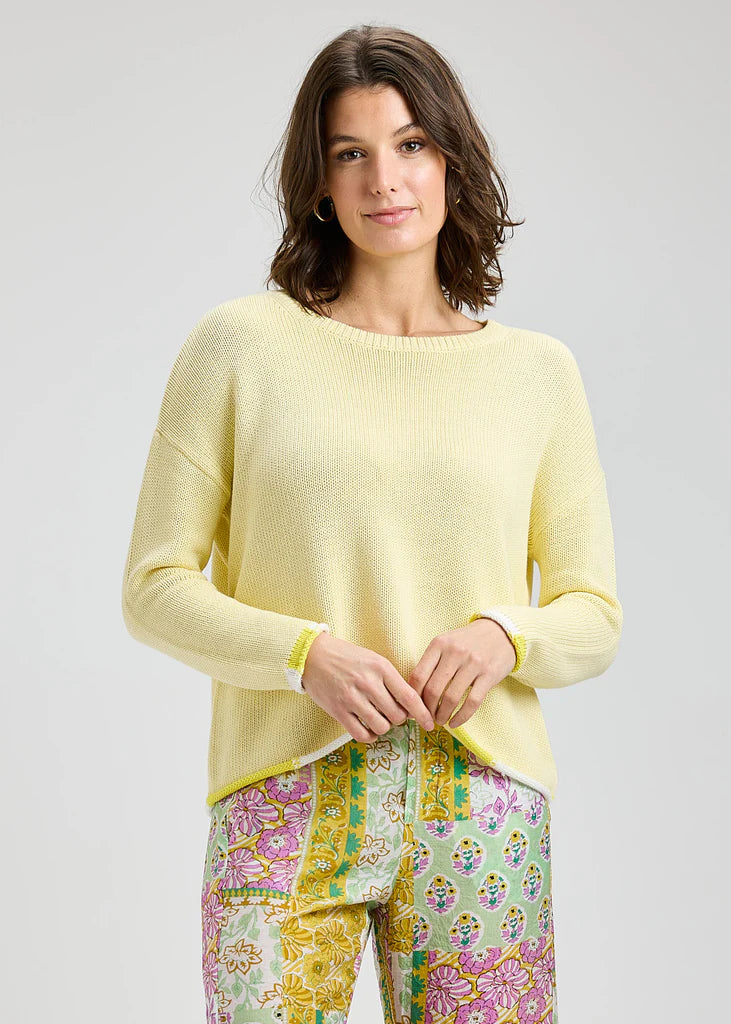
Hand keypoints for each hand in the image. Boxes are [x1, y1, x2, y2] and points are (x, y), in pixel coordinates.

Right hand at [301, 632, 435, 741]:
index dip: (423, 714)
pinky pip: (362, 734)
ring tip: (379, 718)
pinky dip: (370, 736)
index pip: (409, 696)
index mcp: (381, 668)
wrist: (313, 655)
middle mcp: (368, 683)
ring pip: (382, 726)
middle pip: (397, 715)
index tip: (430, 723)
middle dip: (399, 718)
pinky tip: (369, 728)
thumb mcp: (374, 660)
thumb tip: (410, 706)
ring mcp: (352, 698)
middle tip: (393, 712)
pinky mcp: (338, 711)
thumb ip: (392, 680)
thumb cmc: (347, 657)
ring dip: (384, 726)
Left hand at [406, 619, 516, 728]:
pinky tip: (455, 723)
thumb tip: (413, 693)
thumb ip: (430, 663)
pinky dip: (461, 717)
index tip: (412, 708)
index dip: (412, 697)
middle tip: (427, 718)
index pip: (418, 676)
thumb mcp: (446, 643)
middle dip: (427, 710)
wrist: (501, 632)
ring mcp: (473, 663)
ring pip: (451, 698)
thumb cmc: (467, 641)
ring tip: (440, 721)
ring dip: (442, 715)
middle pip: (433, 689)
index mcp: (439, 644)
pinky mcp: (489, 674)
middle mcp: (455, 652)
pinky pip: (472, 702)